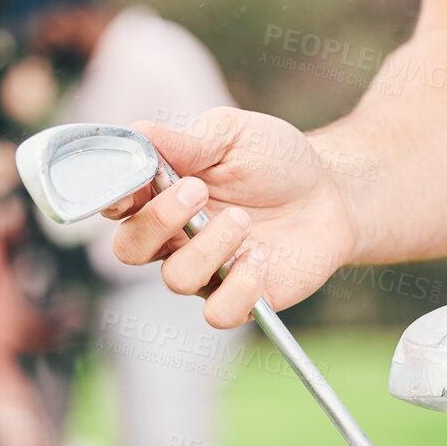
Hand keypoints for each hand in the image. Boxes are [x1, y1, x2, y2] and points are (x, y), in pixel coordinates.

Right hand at [106, 108, 361, 327]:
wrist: (332, 192)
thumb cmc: (275, 159)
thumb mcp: (231, 134)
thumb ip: (185, 140)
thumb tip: (137, 132)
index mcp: (161, 194)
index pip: (114, 204)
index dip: (114, 196)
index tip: (138, 179)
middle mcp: (174, 238)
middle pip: (129, 249)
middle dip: (157, 220)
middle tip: (197, 190)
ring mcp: (205, 271)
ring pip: (175, 279)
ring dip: (208, 247)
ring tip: (244, 220)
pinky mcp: (240, 299)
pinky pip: (218, 313)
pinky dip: (237, 287)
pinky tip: (259, 257)